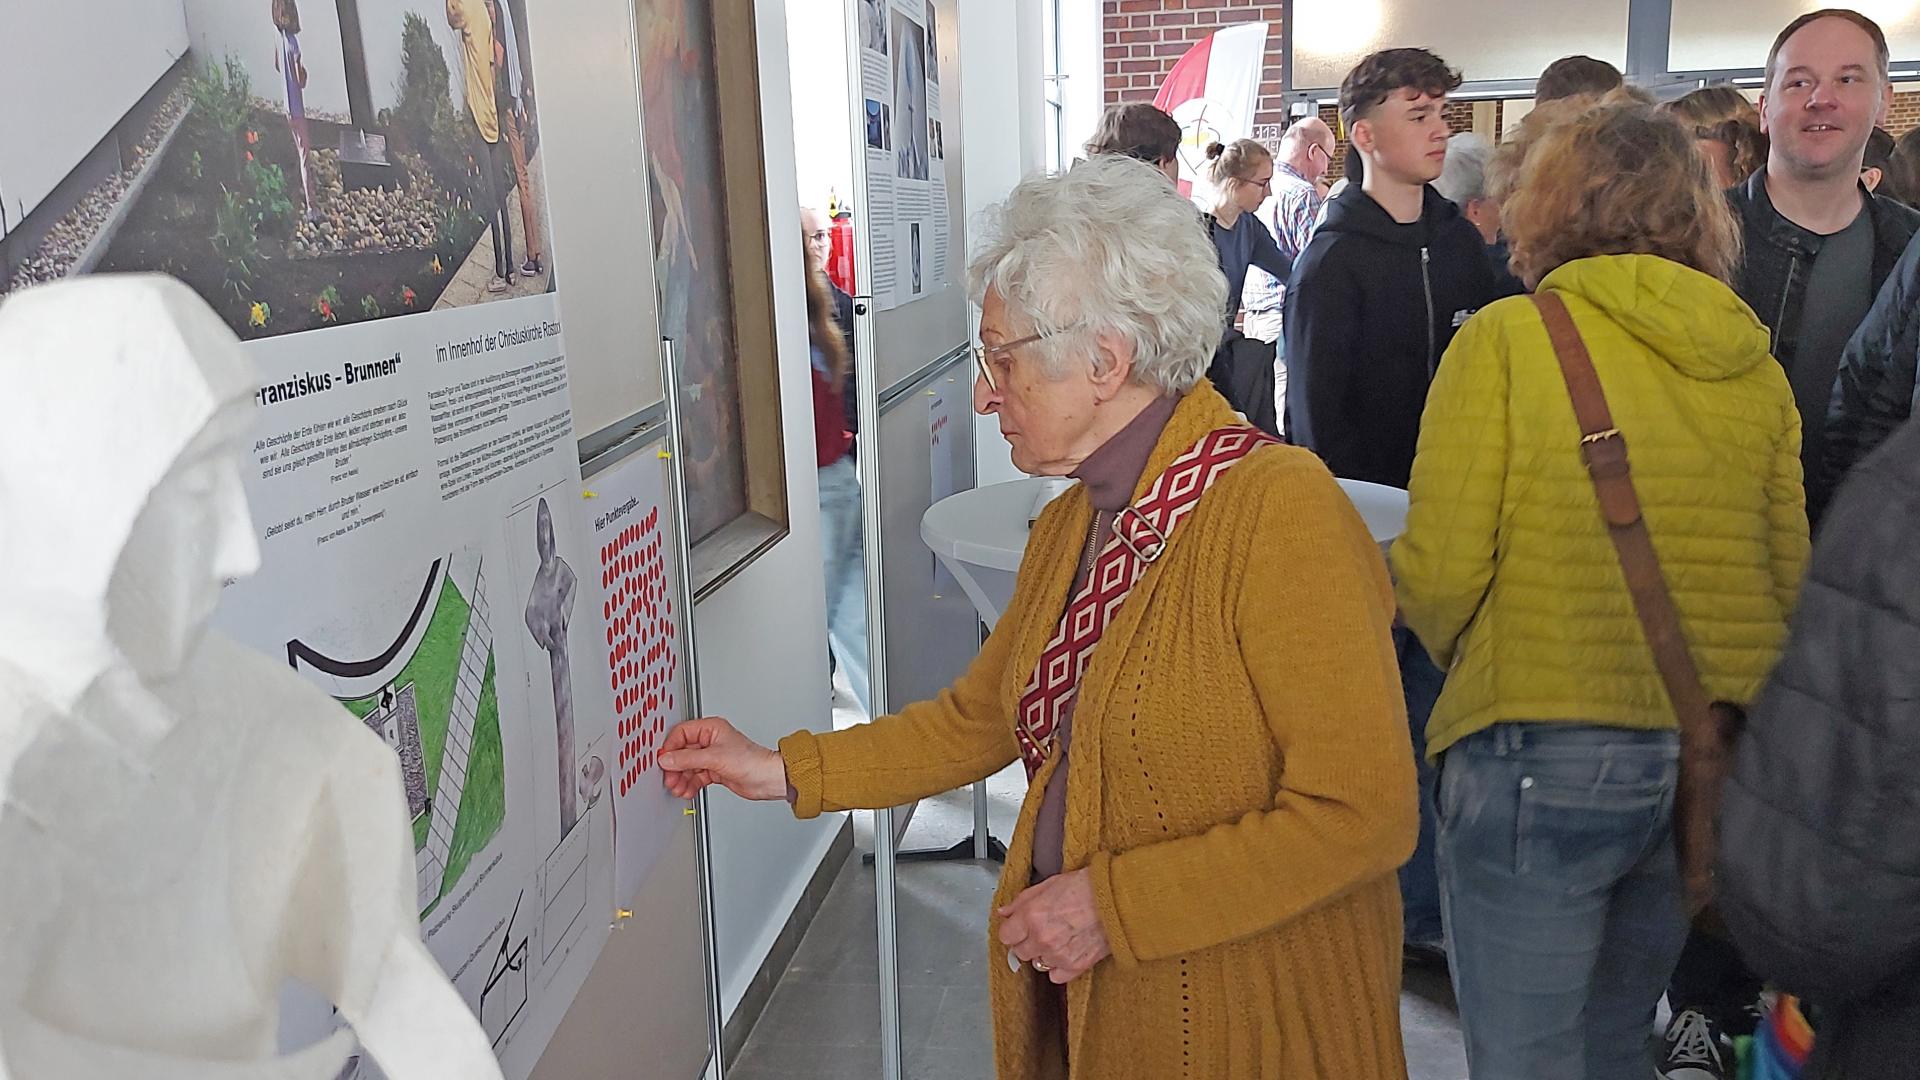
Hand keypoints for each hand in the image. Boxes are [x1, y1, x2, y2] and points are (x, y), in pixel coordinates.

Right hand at [658, 717, 786, 801]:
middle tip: (670, 779)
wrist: (767, 779)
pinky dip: (690, 784)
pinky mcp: (714, 770)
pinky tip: (688, 791)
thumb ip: (688, 759)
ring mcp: (712, 756)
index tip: (664, 761)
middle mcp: (710, 741)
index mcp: (711, 728)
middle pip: (682, 752)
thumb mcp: (715, 758)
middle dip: (675, 767)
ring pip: (687, 766)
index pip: (681, 733)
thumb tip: (667, 759)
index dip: (671, 747)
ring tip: (679, 788)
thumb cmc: (752, 761)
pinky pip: (695, 777)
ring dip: (681, 778)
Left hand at [996, 869, 1110, 983]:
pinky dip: (1058, 967)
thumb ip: (1022, 901)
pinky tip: (1067, 952)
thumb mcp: (1049, 884)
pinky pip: (1055, 976)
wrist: (1118, 900)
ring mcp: (1058, 955)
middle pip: (1019, 952)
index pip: (1005, 936)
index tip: (1018, 927)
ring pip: (1037, 963)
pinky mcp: (1075, 967)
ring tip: (1059, 938)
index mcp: (1032, 916)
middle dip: (1027, 942)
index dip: (1012, 930)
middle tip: (1041, 930)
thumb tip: (1004, 912)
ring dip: (1044, 954)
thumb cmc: (1086, 887)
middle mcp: (1042, 939)